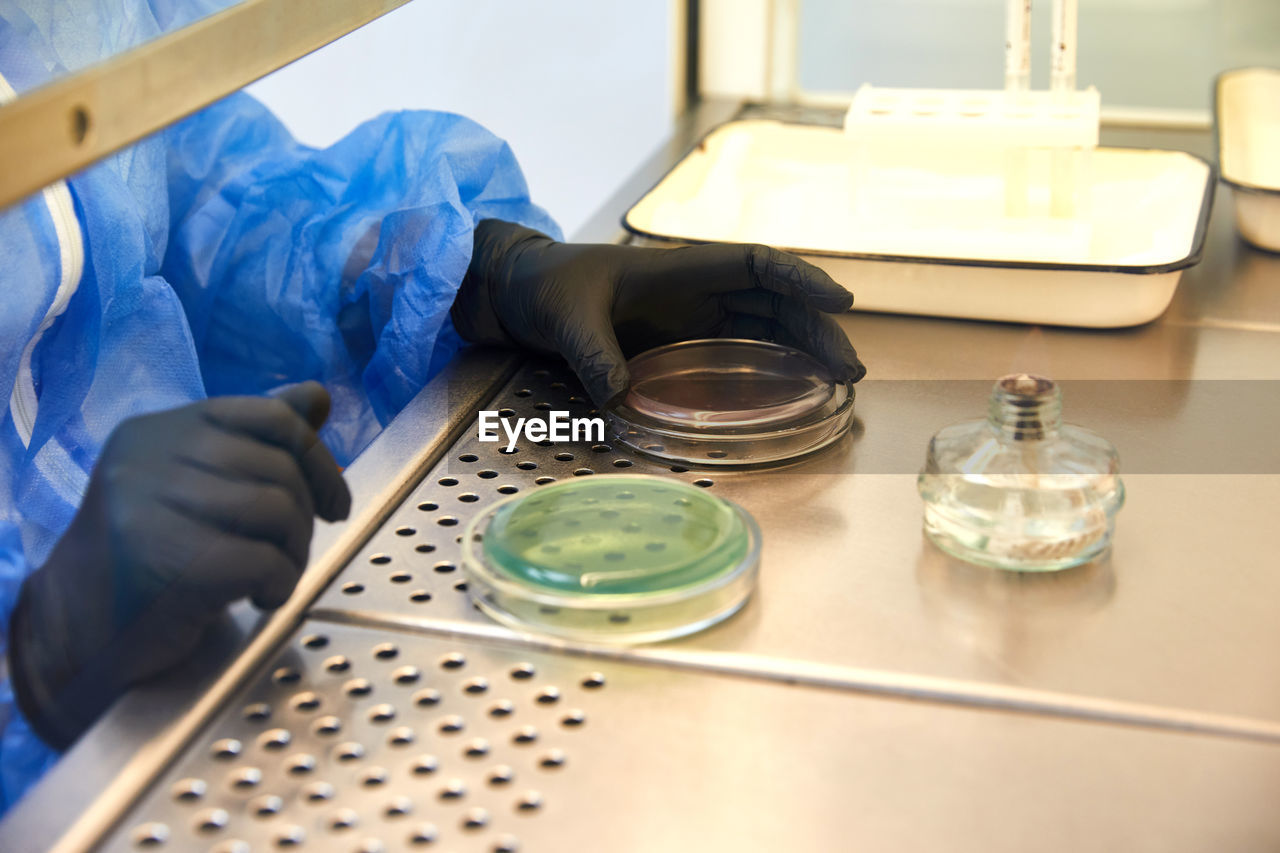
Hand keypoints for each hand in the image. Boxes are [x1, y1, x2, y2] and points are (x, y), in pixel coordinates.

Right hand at [8, 382, 349, 747]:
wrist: (78, 631)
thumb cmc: (152, 556)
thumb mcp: (200, 485)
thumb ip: (257, 440)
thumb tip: (316, 396)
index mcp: (161, 429)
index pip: (272, 415)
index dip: (319, 460)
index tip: (333, 503)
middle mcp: (148, 457)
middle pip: (281, 469)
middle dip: (303, 520)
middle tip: (285, 555)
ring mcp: (149, 506)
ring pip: (278, 511)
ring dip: (293, 554)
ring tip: (269, 578)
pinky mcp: (163, 561)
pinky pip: (264, 561)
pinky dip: (279, 585)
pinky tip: (256, 598)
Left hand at [452, 220, 865, 405]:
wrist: (518, 293)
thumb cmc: (544, 285)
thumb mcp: (565, 316)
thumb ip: (593, 354)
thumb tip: (620, 396)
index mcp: (677, 268)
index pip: (755, 264)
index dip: (801, 278)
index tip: (838, 300)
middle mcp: (694, 291)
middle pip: (773, 302)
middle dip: (817, 328)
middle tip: (850, 369)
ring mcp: (691, 319)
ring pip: (764, 327)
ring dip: (803, 350)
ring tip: (837, 382)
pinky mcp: (680, 345)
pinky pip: (737, 353)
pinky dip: (770, 368)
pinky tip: (792, 391)